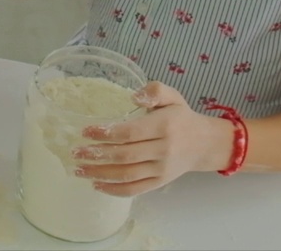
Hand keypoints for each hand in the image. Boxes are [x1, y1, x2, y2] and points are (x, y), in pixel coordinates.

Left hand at [71, 82, 233, 195]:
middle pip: (125, 156)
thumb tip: (134, 97)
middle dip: (97, 155)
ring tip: (79, 169)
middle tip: (75, 152)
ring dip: (100, 174)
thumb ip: (155, 91)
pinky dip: (114, 190)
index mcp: (164, 126)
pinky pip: (135, 189)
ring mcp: (161, 169)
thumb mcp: (173, 96)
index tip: (85, 131)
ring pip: (127, 175)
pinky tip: (96, 184)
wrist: (204, 144)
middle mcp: (163, 150)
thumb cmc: (181, 117)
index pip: (130, 133)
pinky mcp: (160, 183)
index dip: (106, 133)